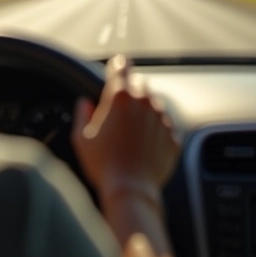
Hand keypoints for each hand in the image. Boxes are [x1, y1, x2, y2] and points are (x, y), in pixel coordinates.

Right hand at [71, 55, 180, 202]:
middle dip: (130, 91)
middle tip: (119, 108)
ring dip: (144, 110)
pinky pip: (165, 124)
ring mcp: (162, 118)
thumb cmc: (103, 165)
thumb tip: (85, 103)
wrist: (131, 191)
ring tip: (131, 132)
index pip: (120, 67)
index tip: (117, 65)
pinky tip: (144, 145)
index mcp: (120, 97)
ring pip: (154, 103)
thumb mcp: (82, 138)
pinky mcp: (173, 135)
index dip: (117, 65)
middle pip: (139, 84)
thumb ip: (82, 114)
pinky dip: (156, 129)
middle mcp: (144, 102)